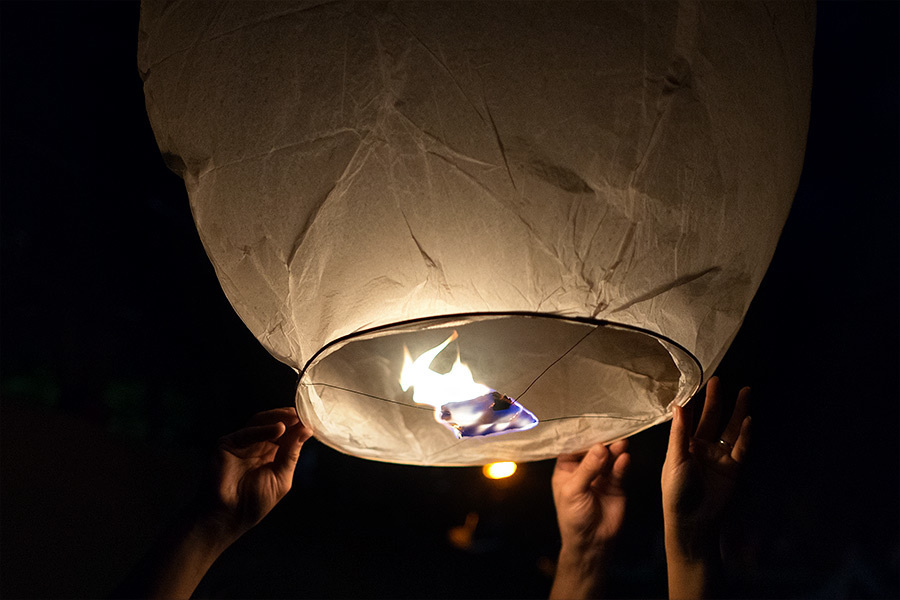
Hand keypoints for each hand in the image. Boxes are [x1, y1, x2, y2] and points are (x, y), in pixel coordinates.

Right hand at [200, 407, 312, 543]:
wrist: (228, 517)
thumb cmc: (254, 503)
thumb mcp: (281, 478)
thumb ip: (291, 454)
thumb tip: (306, 431)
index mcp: (272, 454)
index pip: (288, 433)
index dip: (299, 426)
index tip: (312, 418)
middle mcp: (258, 445)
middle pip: (275, 423)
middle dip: (291, 418)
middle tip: (304, 413)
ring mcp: (242, 443)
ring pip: (261, 422)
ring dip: (278, 418)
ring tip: (294, 418)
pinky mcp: (228, 444)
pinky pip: (247, 432)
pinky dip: (263, 429)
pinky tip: (278, 429)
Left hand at [550, 441, 629, 599]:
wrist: (592, 543)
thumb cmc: (573, 517)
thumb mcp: (574, 491)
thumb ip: (587, 469)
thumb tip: (600, 448)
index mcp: (566, 468)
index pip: (574, 447)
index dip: (582, 436)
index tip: (592, 422)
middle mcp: (584, 469)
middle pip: (594, 450)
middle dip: (602, 441)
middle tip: (611, 430)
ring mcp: (601, 476)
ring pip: (609, 458)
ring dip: (614, 450)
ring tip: (621, 442)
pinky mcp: (616, 484)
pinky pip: (619, 470)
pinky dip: (622, 464)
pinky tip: (624, 457)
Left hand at [661, 377, 749, 598]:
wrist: (692, 521)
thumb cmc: (676, 491)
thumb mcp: (675, 459)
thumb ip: (679, 432)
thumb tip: (679, 404)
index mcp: (683, 444)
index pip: (689, 417)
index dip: (693, 401)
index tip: (695, 381)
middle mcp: (702, 446)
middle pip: (712, 418)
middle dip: (715, 399)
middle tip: (718, 379)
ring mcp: (719, 456)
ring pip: (730, 429)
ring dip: (738, 411)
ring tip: (745, 391)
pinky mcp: (733, 467)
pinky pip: (741, 448)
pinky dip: (746, 435)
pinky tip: (749, 420)